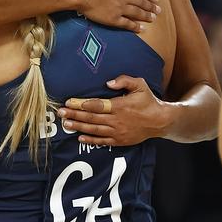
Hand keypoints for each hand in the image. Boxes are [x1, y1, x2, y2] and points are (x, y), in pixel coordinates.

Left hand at [57, 75, 172, 145]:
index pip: (96, 105)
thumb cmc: (148, 101)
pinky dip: (91, 140)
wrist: (160, 121)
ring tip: (66, 124)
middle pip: (91, 118)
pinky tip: (80, 137)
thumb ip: (124, 80)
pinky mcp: (120, 141)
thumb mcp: (140, 85)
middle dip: (74, 115)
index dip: (81, 104)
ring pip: (94, 130)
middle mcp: (117, 120)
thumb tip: (109, 82)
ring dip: (79, 126)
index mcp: (120, 106)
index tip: (69, 102)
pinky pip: (102, 141)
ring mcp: (118, 132)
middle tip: (60, 113)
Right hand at [76, 0, 159, 31]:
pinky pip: (127, 23)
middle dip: (150, 6)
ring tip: (153, 18)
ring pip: (136, 12)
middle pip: (140, 2)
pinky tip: (141, 29)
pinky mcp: (113, 18)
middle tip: (158, 10)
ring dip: (146, 16)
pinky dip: (135, 26)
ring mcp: (119, 8)